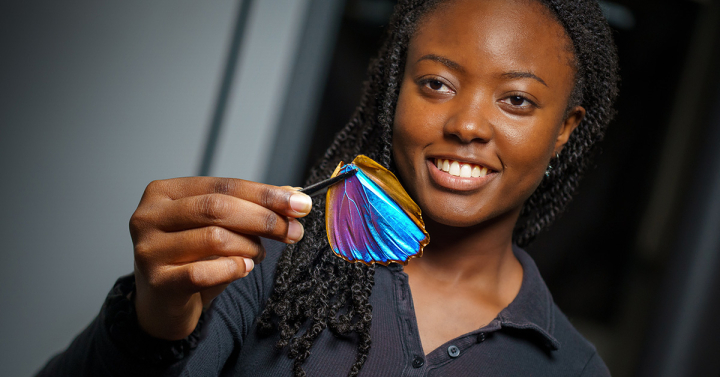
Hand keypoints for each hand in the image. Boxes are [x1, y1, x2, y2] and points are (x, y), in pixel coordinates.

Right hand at [128, 177, 311, 339]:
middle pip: (217, 208)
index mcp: (164, 192)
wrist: (164, 303)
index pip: (224, 185)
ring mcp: (149, 249)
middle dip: (264, 219)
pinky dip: (233, 269)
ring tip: (258, 254)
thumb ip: (251, 206)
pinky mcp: (157, 281)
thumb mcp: (220, 225)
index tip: (300, 204)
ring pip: (215, 238)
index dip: (266, 194)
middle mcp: (149, 216)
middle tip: (293, 231)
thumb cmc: (193, 257)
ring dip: (249, 247)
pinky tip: (243, 268)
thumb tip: (293, 192)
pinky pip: (204, 272)